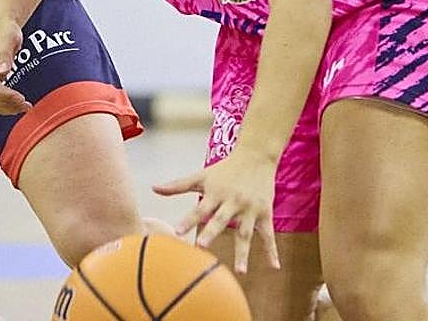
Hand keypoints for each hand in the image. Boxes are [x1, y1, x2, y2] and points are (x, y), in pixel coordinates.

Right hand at [0, 16, 31, 114]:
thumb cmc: (6, 31)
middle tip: (25, 106)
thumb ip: (6, 55)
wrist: (0, 26)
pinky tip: (14, 105)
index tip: (21, 99)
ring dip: (5, 108)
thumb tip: (3, 71)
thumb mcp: (9, 38)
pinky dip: (2, 105)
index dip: (6, 95)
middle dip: (6, 105)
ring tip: (23, 108)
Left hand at [152, 146, 281, 273]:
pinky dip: (272, 251)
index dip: (188, 220)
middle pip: (221, 220)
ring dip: (244, 252)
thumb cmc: (225, 168)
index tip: (177, 232)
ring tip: (241, 271)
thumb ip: (178, 185)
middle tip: (202, 246)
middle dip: (212, 233)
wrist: (256, 156)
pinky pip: (268, 235)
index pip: (199, 208)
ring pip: (246, 232)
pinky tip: (274, 267)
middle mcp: (232, 201)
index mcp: (215, 193)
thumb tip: (153, 188)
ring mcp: (250, 209)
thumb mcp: (202, 175)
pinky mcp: (265, 213)